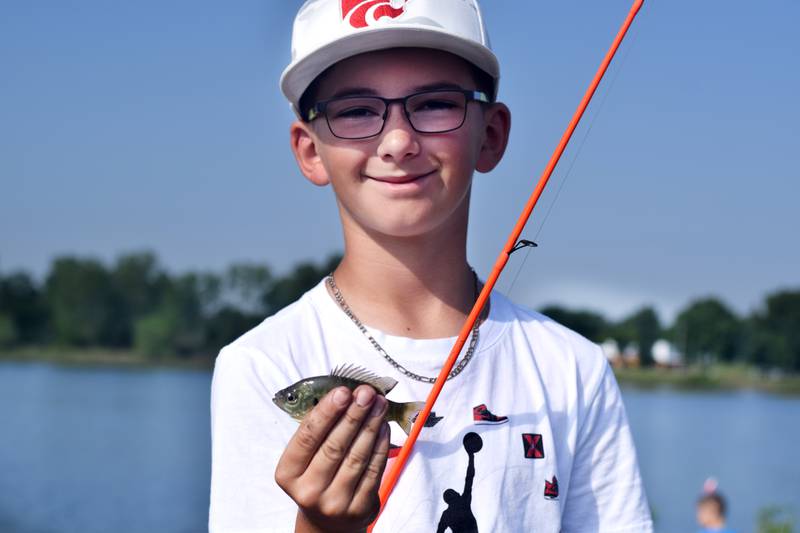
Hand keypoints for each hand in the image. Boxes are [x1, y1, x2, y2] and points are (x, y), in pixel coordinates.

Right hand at [275, 385, 390, 532]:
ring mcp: (334, 502)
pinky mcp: (358, 508)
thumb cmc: (316, 474)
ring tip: (379, 404)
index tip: (342, 391)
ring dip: (370, 425)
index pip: (307, 437)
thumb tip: (347, 395)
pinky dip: (380, 445)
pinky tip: (383, 426)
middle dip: (353, 415)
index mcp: (288, 473)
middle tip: (366, 392)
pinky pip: (373, 471)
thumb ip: (319, 428)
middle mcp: (308, 491)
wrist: (328, 519)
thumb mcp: (306, 456)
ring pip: (356, 457)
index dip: (326, 412)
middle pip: (334, 446)